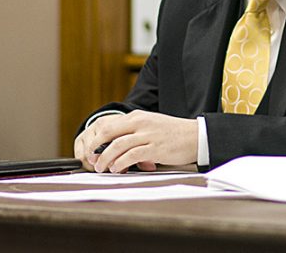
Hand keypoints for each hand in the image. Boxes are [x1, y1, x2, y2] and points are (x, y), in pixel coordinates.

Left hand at [73, 111, 197, 172]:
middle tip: (92, 161)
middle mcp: (140, 123)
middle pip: (109, 133)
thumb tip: (113, 148)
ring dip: (106, 158)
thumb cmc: (172, 134)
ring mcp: (148, 135)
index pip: (108, 125)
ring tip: (102, 168)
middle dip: (96, 148)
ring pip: (118, 145)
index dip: (95, 139)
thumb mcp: (150, 126)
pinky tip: (117, 169)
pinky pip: (132, 155)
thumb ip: (132, 133)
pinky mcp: (155, 148)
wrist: (195, 136)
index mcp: (137, 117)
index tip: (90, 151)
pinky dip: (121, 162)